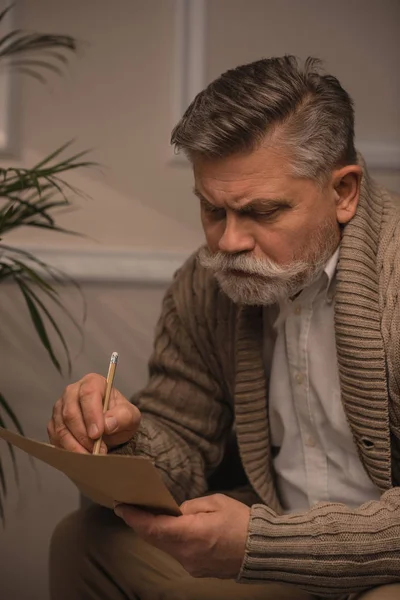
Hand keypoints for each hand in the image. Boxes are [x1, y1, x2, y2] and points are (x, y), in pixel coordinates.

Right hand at [47, 373, 140, 453]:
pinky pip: (55, 438)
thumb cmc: (120, 417)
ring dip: (75, 446)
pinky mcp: (54, 424)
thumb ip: (123, 417)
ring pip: (61, 428)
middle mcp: (73, 392)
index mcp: (93, 382)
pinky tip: (81, 456)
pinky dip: (67, 450)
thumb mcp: (130, 416)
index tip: (98, 434)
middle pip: (70, 412)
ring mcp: (60, 407)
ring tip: (92, 456)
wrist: (111, 428)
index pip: (88, 394)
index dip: (91, 415)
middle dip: (83, 435)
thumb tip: (107, 424)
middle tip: (97, 450)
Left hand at [114, 493, 249, 578]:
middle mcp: (187, 554)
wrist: (261, 550)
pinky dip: (169, 540)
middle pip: (154, 539)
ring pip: (164, 546)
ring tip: (148, 515)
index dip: (135, 518)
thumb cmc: (241, 522)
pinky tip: (170, 529)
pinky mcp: (197, 570)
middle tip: (128, 508)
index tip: (121, 507)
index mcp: (191, 534)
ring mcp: (191, 565)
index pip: (153, 528)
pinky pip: (177, 553)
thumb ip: (191, 507)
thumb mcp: (216, 503)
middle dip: (140, 523)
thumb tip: (176, 512)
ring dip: (155, 532)